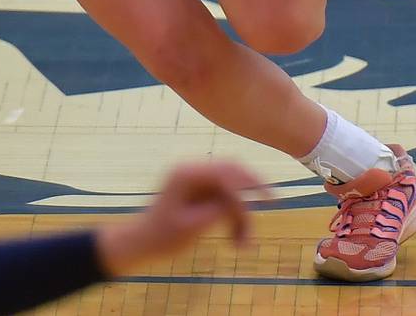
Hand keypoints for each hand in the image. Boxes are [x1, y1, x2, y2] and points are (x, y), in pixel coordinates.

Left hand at [95, 162, 268, 276]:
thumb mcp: (194, 225)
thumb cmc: (163, 236)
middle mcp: (191, 171)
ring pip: (230, 188)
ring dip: (241, 213)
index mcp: (185, 174)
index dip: (248, 184)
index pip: (225, 172)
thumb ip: (218, 209)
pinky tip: (235, 241)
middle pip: (231, 171)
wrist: (142, 243)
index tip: (266, 203)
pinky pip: (224, 198)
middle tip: (273, 199)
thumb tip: (242, 198)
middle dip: (250, 190)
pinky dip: (232, 217)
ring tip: (243, 245)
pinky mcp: (198, 192)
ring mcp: (195, 181)